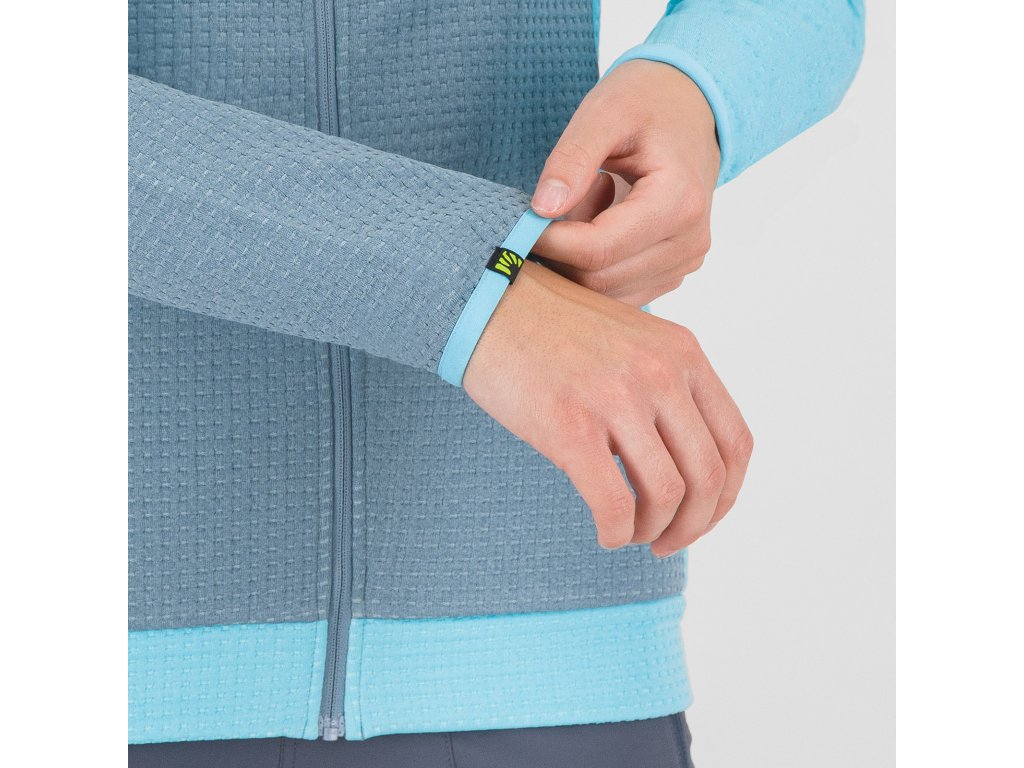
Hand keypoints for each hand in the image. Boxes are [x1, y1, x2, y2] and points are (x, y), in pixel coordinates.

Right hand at [463, 261, 751, 556]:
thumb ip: (668, 386)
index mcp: (682, 353)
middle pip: (708, 477)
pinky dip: (616, 533)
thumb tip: (685, 464)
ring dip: (653, 531)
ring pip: (667, 496)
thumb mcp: (633, 340)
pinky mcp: (571, 426)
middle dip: (693, 525)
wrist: (488, 306)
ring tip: (630, 533)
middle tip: (665, 541)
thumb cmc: (554, 330)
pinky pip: (615, 504)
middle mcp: (660, 373)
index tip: (701, 517)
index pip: (735, 443)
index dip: (726, 496)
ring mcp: (617, 398)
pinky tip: (605, 533)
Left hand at [531, 59, 719, 307]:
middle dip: (562, 250)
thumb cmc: (647, 102)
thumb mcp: (604, 112)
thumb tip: (542, 210)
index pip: (599, 250)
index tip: (522, 221)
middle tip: (558, 200)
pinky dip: (593, 264)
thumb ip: (571, 159)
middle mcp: (689, 242)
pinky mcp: (672, 272)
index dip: (551, 242)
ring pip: (604, 291)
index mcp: (678, 202)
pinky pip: (617, 290)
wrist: (689, 108)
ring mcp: (683, 262)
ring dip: (577, 257)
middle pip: (599, 279)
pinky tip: (600, 220)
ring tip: (586, 200)